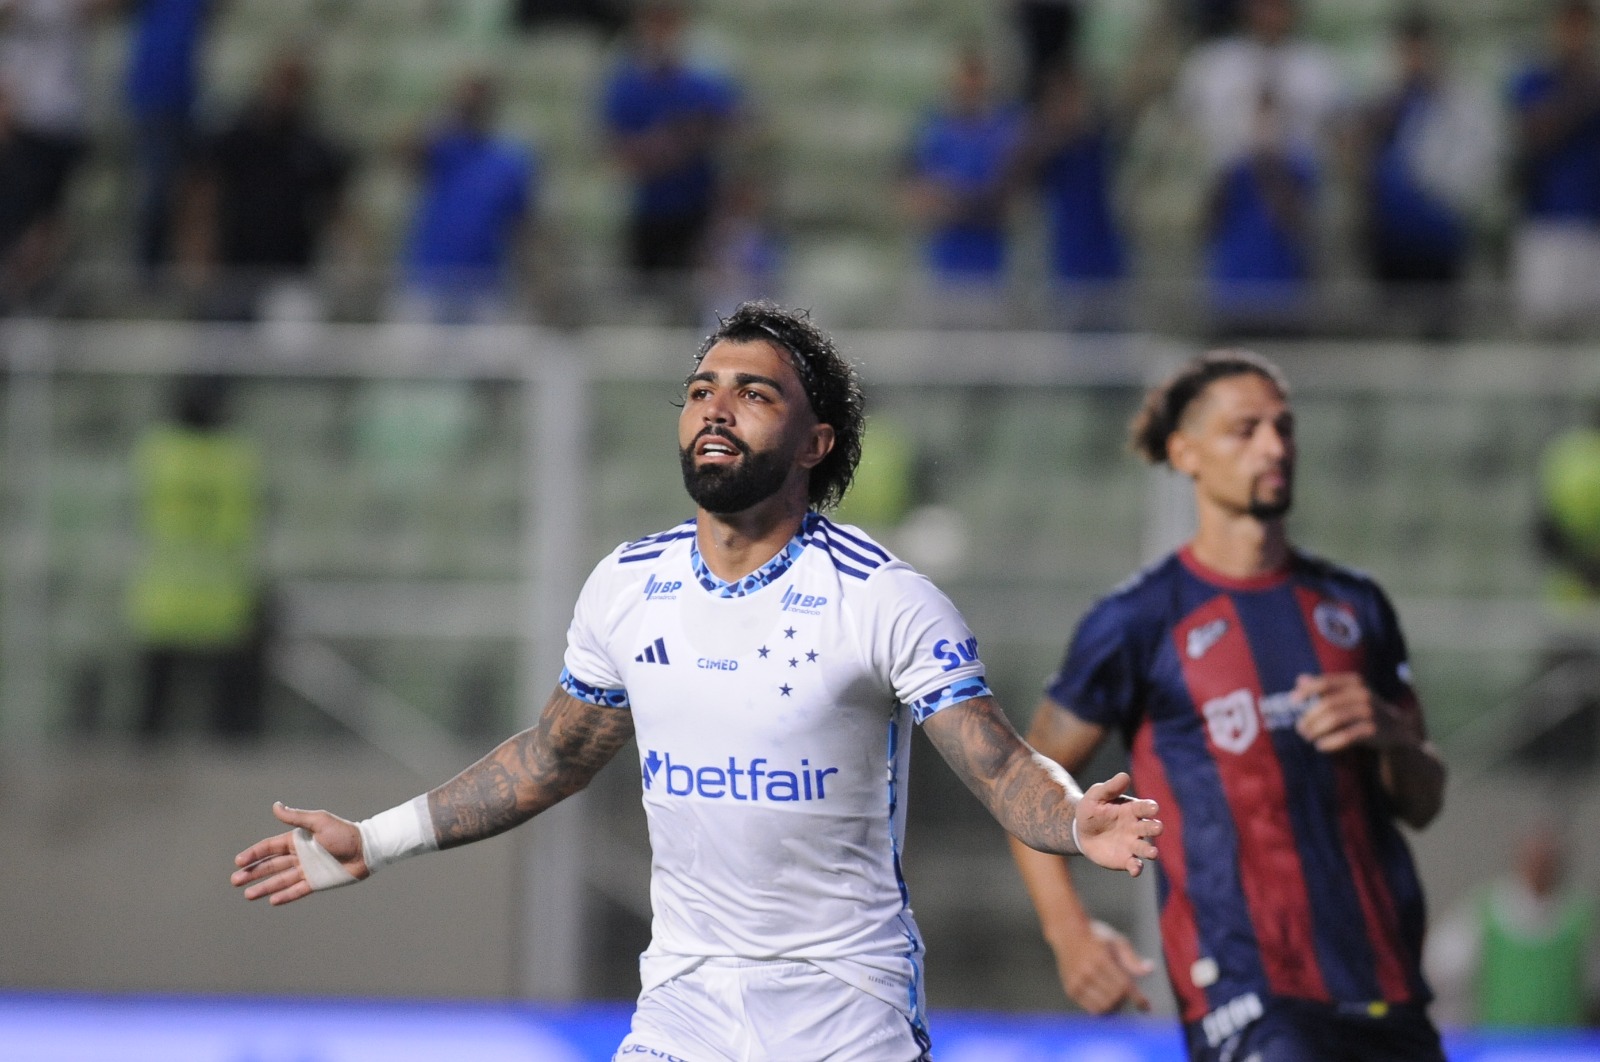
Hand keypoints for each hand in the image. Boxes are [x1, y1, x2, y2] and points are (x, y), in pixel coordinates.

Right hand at [230, 802, 365, 905]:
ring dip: (264, 886)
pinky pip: (297, 890)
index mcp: (297, 840)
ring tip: (248, 894)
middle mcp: (299, 855)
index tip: (239, 861)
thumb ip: (296, 818)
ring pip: (280, 879)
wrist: (367, 849)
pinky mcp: (317, 881)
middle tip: (235, 880)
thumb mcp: (319, 821)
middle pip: (271, 865)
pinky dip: (285, 895)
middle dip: (253, 873)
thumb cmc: (345, 832)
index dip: (254, 854)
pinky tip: (272, 900)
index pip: (270, 847)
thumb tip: (275, 805)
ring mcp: (307, 869)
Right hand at [1052, 919, 1154, 1013]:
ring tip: (1115, 995)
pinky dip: (1102, 1008)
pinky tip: (1105, 997)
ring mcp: (1077, 982)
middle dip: (1125, 999)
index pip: (1124, 985)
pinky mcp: (1071, 990)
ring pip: (1104, 1007)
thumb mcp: (1117, 941)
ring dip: (1114, 1005)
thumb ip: (1132, 958)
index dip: (1138, 998)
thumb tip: (1149, 970)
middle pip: (1115, 998)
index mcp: (1100, 958)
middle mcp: (1087, 971)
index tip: (1146, 1006)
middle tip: (1126, 992)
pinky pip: (1092, 1009)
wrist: (1068, 933)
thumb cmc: (1096, 936)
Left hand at [1074, 772, 1159, 875]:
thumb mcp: (1096, 795)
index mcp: (1132, 809)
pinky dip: (1137, 868)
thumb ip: (1110, 787)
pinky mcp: (1126, 858)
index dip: (1150, 807)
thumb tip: (1124, 776)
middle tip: (1157, 827)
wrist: (1080, 831)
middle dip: (1155, 827)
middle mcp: (1137, 827)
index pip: (1144, 807)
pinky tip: (1135, 870)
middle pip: (1150, 827)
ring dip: (1150, 850)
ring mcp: (1133, 844)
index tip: (1153, 808)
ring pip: (1146, 847)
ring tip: (1153, 853)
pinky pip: (1135, 864)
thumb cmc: (1091, 809)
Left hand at [1293, 673, 1420, 753]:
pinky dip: (1330, 742)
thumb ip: (1325, 687)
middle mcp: (1363, 693)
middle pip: (1328, 704)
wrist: (1394, 728)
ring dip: (1317, 730)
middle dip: (1310, 717)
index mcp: (1354, 681)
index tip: (1292, 701)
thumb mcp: (1346, 694)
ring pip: (1335, 719)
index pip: (1326, 682)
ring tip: (1308, 737)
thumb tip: (1300, 679)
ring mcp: (1369, 711)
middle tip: (1300, 728)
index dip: (1307, 691)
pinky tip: (1321, 746)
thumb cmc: (1362, 709)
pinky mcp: (1373, 729)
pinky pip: (1346, 736)